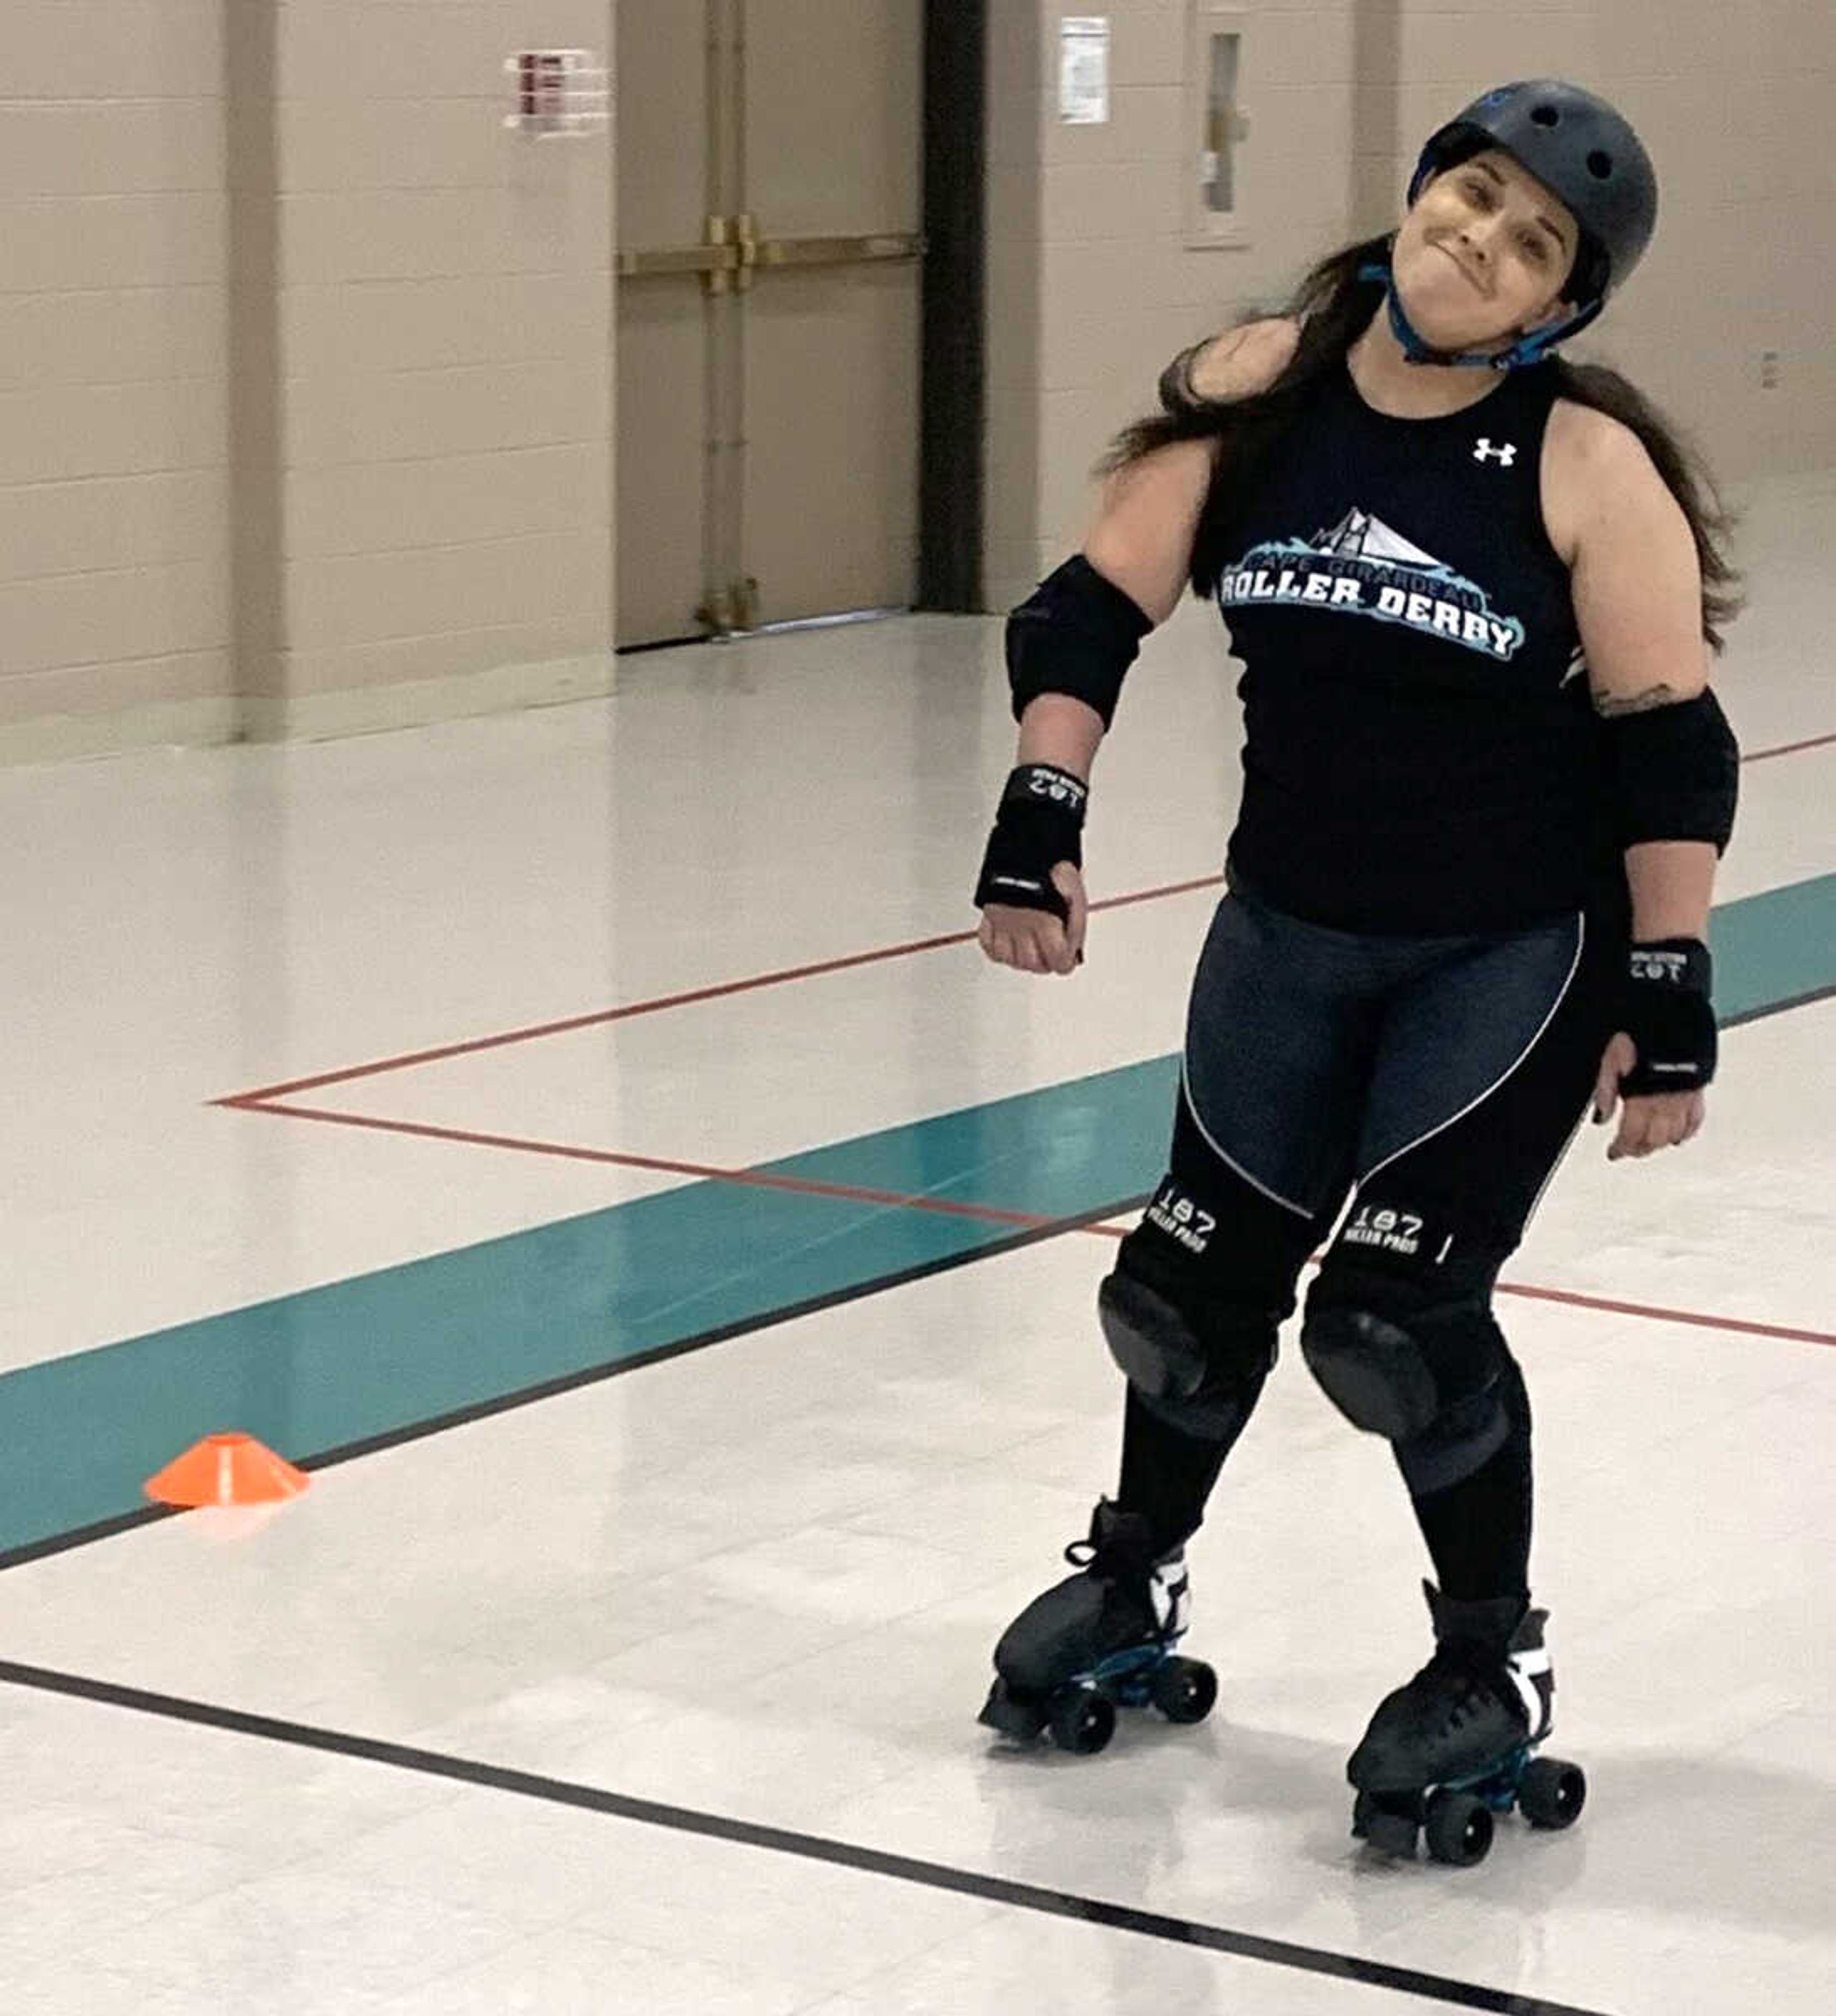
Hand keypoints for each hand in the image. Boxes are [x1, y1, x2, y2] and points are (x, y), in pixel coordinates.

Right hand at [978, 863, 1087, 974]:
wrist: (1028, 845)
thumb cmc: (1053, 868)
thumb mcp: (1076, 897)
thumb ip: (1076, 927)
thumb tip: (1073, 950)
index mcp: (1046, 922)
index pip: (1057, 962)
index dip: (1064, 962)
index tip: (1066, 959)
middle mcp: (1022, 926)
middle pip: (1033, 965)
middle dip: (1045, 962)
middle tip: (1050, 954)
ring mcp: (1003, 922)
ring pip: (1010, 959)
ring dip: (1022, 959)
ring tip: (1031, 950)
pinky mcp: (989, 915)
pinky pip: (989, 945)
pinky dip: (999, 949)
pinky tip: (1009, 943)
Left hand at [1592, 1032, 1705, 1160]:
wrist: (1671, 1010)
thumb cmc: (1638, 1031)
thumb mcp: (1609, 1058)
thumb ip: (1605, 1091)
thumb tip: (1601, 1118)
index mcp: (1642, 1096)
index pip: (1631, 1134)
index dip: (1621, 1148)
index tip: (1614, 1153)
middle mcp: (1666, 1100)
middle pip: (1654, 1138)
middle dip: (1640, 1149)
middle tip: (1629, 1151)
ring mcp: (1686, 1095)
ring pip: (1676, 1133)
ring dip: (1661, 1143)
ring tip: (1649, 1146)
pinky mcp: (1699, 1085)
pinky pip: (1696, 1118)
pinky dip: (1687, 1131)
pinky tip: (1680, 1136)